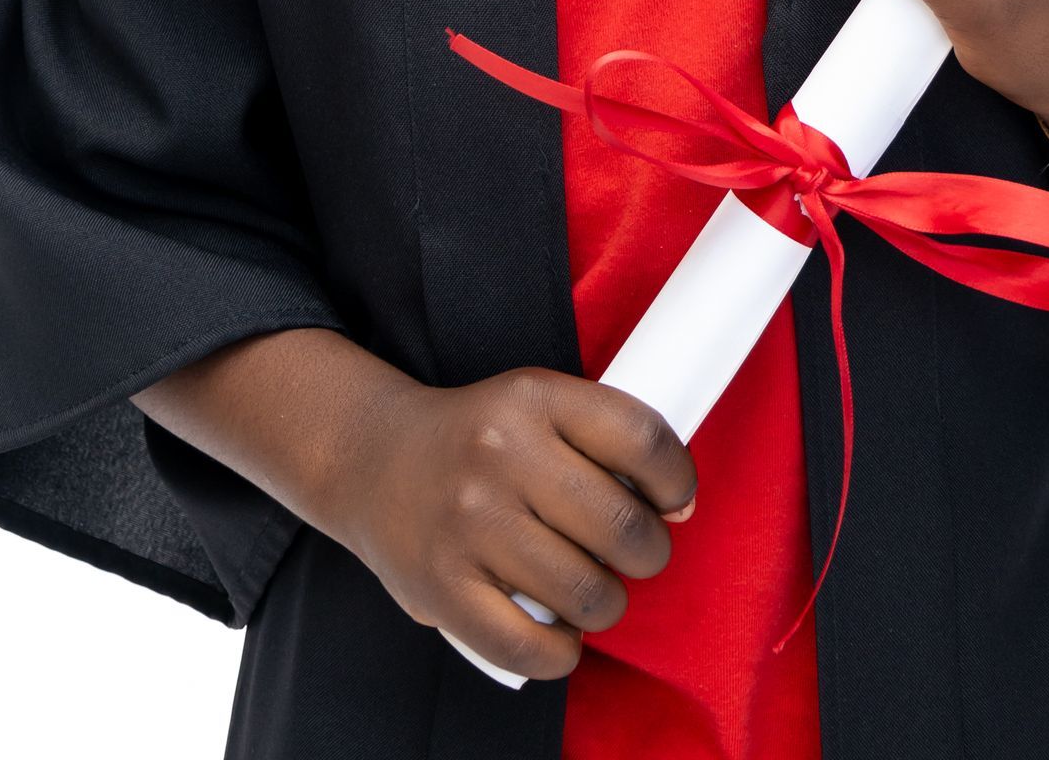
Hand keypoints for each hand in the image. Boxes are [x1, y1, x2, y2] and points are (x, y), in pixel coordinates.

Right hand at [335, 365, 696, 679]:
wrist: (372, 459)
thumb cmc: (477, 440)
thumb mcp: (534, 405)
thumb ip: (600, 438)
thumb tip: (674, 505)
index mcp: (533, 397)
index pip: (641, 438)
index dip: (677, 480)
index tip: (675, 501)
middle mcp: (500, 456)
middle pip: (623, 526)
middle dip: (648, 552)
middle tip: (636, 553)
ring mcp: (469, 526)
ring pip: (587, 593)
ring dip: (607, 603)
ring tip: (593, 590)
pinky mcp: (443, 590)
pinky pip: (531, 648)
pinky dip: (561, 651)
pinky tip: (559, 631)